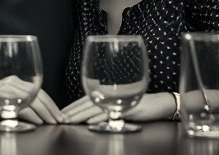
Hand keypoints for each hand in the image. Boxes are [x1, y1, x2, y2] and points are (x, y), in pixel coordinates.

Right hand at [0, 83, 63, 123]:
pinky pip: (17, 107)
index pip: (39, 92)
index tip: (61, 115)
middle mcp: (11, 83)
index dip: (52, 104)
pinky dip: (29, 115)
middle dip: (52, 109)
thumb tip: (37, 117)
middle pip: (38, 94)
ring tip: (53, 122)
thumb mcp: (1, 102)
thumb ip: (17, 105)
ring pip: (31, 100)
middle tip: (61, 121)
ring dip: (44, 112)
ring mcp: (4, 91)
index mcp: (14, 83)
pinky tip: (37, 122)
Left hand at [61, 92, 176, 123]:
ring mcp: (118, 103)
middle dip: (72, 112)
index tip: (60, 114)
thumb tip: (89, 118)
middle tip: (59, 118)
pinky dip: (100, 118)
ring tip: (69, 121)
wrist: (159, 104)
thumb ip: (104, 109)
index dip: (72, 107)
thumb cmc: (139, 105)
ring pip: (96, 109)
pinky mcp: (128, 109)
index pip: (85, 100)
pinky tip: (91, 123)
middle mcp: (111, 97)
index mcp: (107, 95)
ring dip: (81, 116)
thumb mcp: (119, 107)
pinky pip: (112, 114)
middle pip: (87, 104)